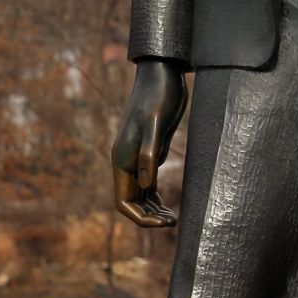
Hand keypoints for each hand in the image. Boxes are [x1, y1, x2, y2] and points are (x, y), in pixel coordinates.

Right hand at [111, 60, 189, 227]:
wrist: (162, 75)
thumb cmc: (159, 96)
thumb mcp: (156, 123)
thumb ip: (149, 153)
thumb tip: (145, 185)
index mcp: (123, 159)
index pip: (124, 201)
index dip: (140, 218)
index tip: (163, 222)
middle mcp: (127, 162)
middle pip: (131, 202)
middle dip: (149, 217)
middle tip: (174, 222)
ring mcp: (138, 158)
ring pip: (140, 195)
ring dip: (153, 210)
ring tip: (174, 219)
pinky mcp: (150, 152)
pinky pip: (148, 185)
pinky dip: (156, 199)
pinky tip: (171, 206)